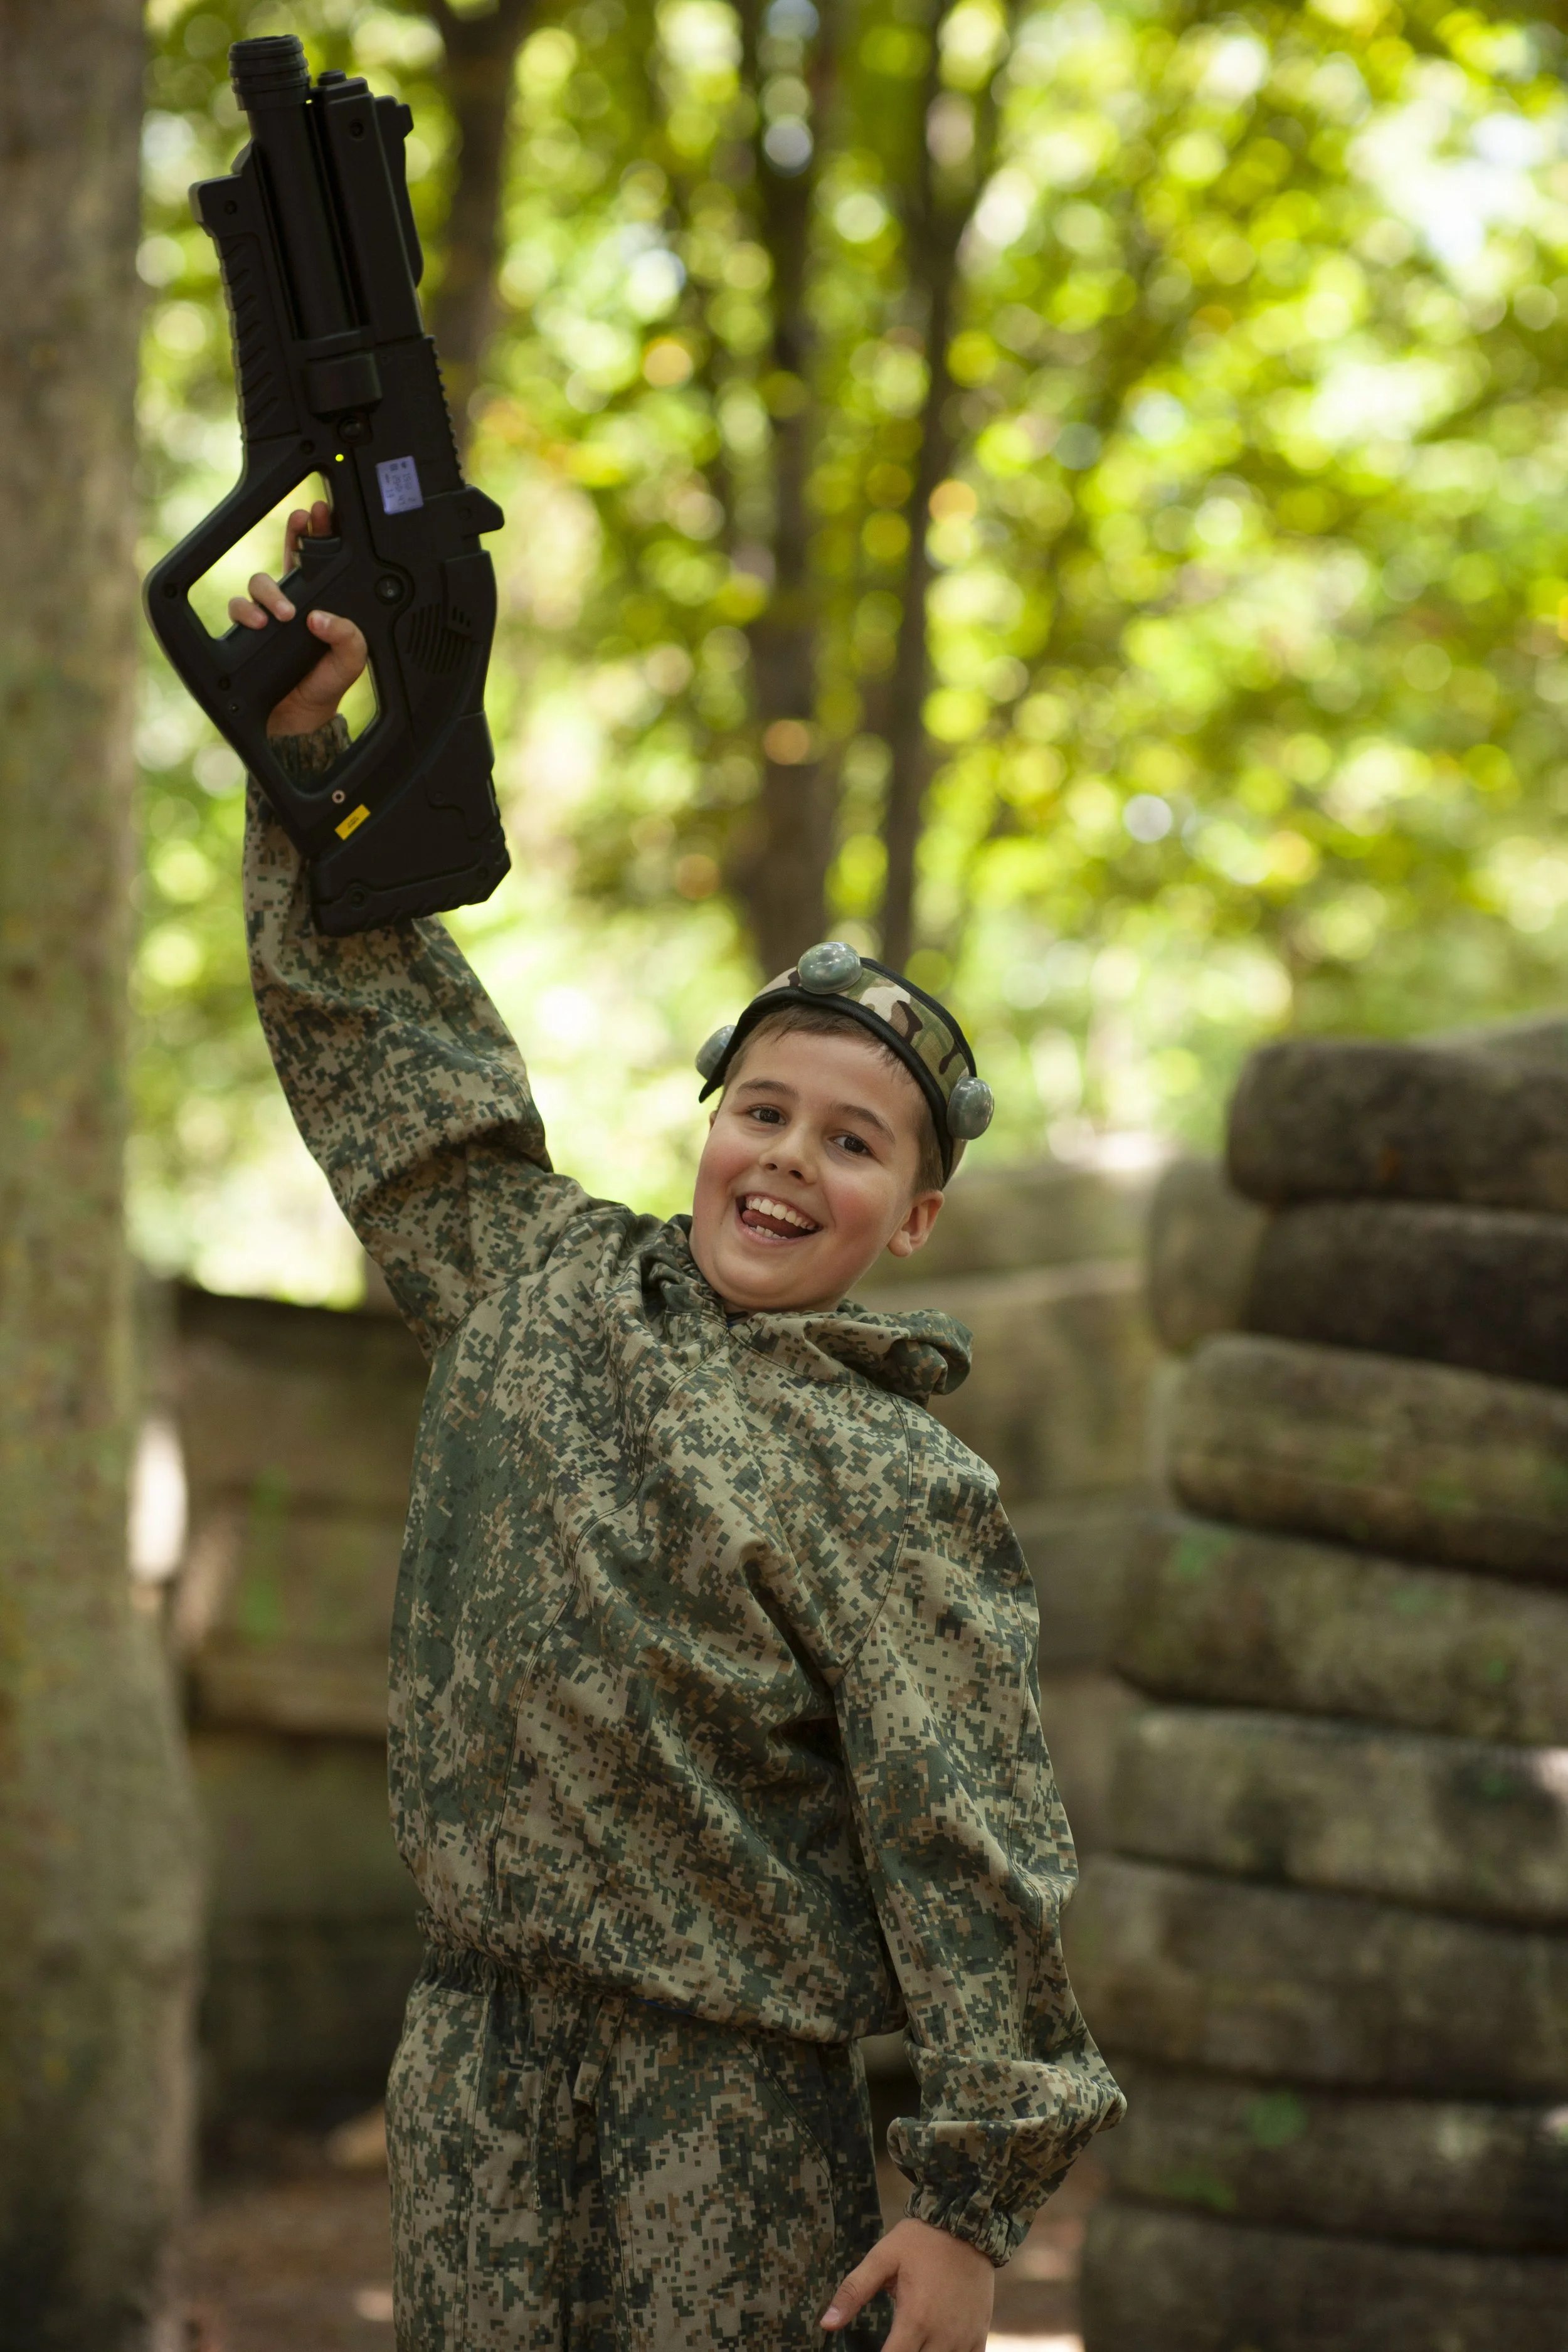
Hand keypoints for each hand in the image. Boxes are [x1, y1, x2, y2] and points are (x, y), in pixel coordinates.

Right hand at [228, 499, 367, 738]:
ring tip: (282, 612)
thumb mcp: (351, 661)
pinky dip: (245, 611)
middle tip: (304, 525)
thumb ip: (348, 636)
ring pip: (258, 583)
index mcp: (321, 604)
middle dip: (293, 537)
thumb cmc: (326, 686)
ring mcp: (268, 616)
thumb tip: (320, 617)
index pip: (320, 562)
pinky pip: (237, 608)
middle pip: (286, 560)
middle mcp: (293, 605)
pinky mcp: (248, 632)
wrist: (300, 720)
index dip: (318, 534)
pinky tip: (259, 622)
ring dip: (268, 590)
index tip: (320, 512)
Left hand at [821, 2216, 992, 2351]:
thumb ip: (853, 2292)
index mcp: (915, 2319)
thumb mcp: (882, 2258)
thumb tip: (826, 2325)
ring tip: (911, 2344)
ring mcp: (964, 2337)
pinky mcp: (980, 2333)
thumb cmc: (920, 2241)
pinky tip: (936, 2348)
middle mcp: (942, 2336)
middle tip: (892, 2344)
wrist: (965, 2223)